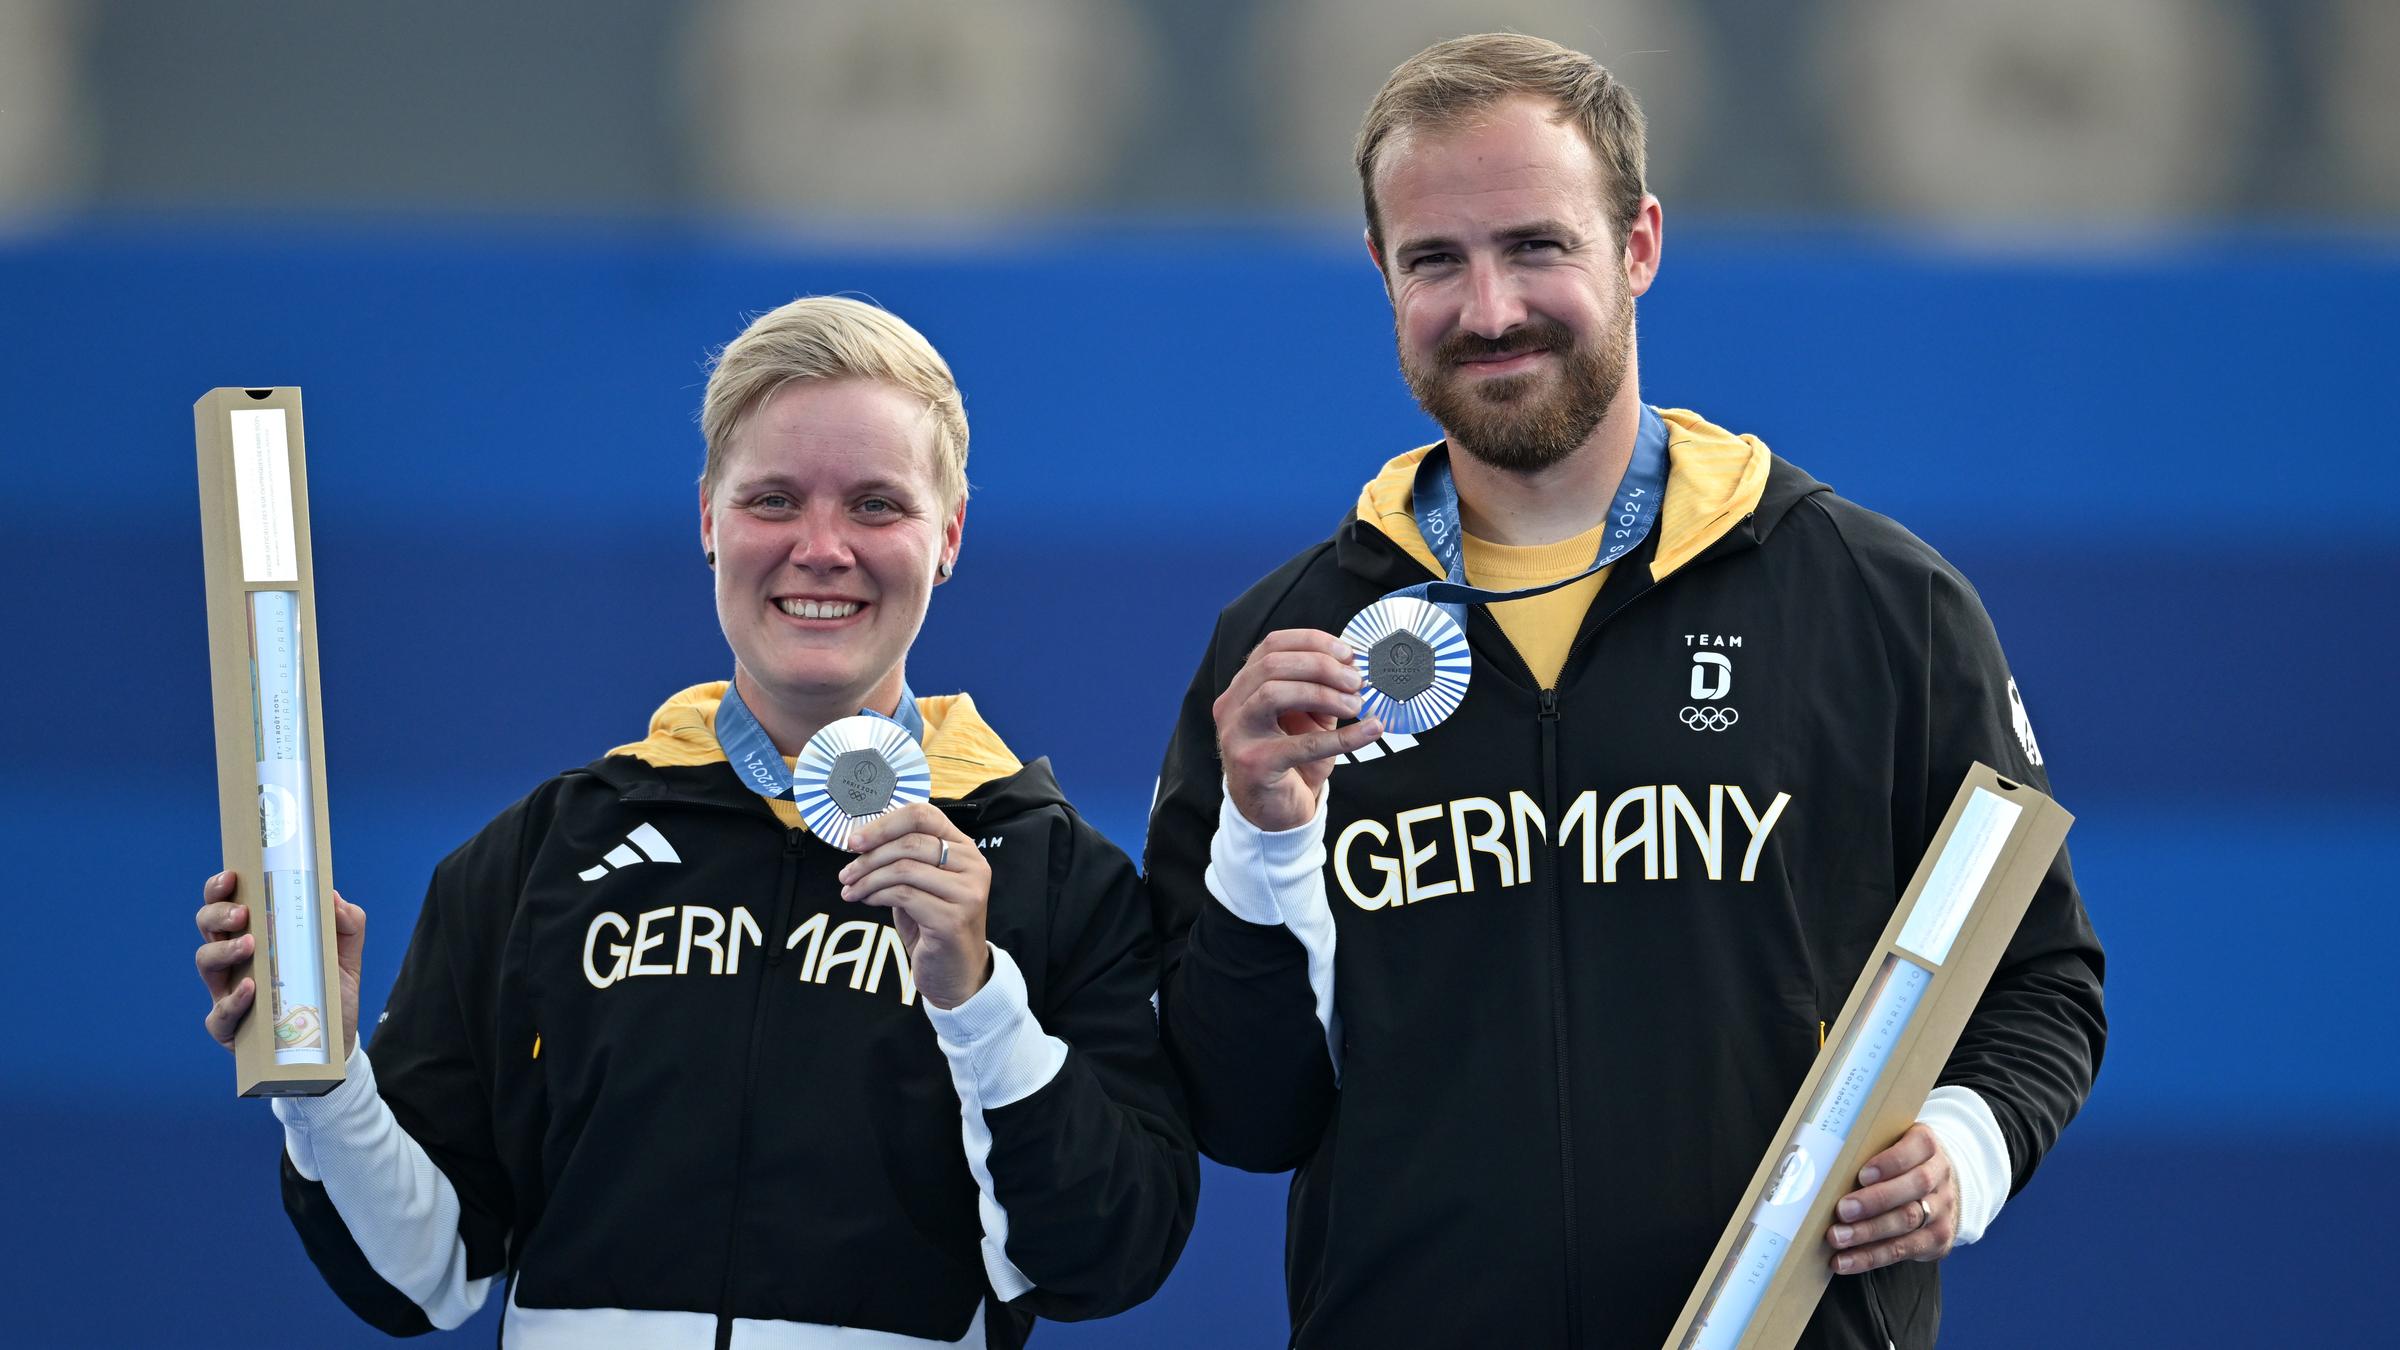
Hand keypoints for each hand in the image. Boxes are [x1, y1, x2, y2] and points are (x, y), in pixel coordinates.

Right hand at [194, 870, 366, 1059]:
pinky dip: (233, 998)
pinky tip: (251, 988)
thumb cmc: (330, 991)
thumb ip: (348, 924)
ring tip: (250, 944)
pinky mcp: (230, 1027)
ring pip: (206, 962)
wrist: (336, 1041)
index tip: (233, 875)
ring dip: (224, 949)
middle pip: (207, 926)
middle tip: (243, 913)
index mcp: (256, 934)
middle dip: (218, 913)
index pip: (227, 903)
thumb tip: (333, 897)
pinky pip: (219, 1013)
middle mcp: (235, 960)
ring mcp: (227, 992)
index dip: (221, 887)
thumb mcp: (346, 955)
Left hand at [839, 805, 990, 1009]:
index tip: (855, 840)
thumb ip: (904, 860)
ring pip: (904, 868)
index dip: (884, 824)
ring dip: (868, 878)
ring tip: (851, 890)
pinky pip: (903, 895)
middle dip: (870, 856)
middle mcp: (972, 866)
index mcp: (965, 850)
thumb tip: (862, 842)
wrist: (956, 974)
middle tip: (846, 872)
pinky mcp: (953, 918)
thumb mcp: (921, 885)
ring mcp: (966, 893)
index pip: (924, 816)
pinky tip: (866, 901)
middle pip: (911, 841)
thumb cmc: (934, 927)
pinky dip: (876, 895)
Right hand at [1211, 629, 1384, 831]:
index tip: (1348, 653)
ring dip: (1324, 694)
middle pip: (1272, 665)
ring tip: (1356, 705)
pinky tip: (1369, 731)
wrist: (1275, 814)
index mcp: (1242, 687)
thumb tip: (1354, 665)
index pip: (1271, 646)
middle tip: (1356, 681)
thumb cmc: (1292, 761)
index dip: (1312, 642)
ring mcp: (1238, 735)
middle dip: (1321, 666)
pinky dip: (1342, 736)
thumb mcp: (1308, 718)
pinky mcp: (1255, 764)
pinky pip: (1302, 744)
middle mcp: (1231, 706)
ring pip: (1274, 693)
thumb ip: (1323, 690)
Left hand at [1826, 1123, 1958, 1273]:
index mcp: (1927, 1145)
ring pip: (1908, 1220)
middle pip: (1913, 1186)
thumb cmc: (1900, 1163)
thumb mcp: (1891, 1146)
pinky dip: (1871, 1256)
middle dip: (1874, 1201)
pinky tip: (1845, 1260)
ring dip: (1868, 1232)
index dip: (1889, 1163)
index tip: (1861, 1175)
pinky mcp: (1938, 1238)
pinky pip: (1904, 1250)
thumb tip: (1820, 1164)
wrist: (1940, 1187)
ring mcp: (1943, 1208)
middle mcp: (1940, 1175)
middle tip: (1842, 1210)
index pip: (1915, 1148)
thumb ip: (1867, 1150)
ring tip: (1836, 1238)